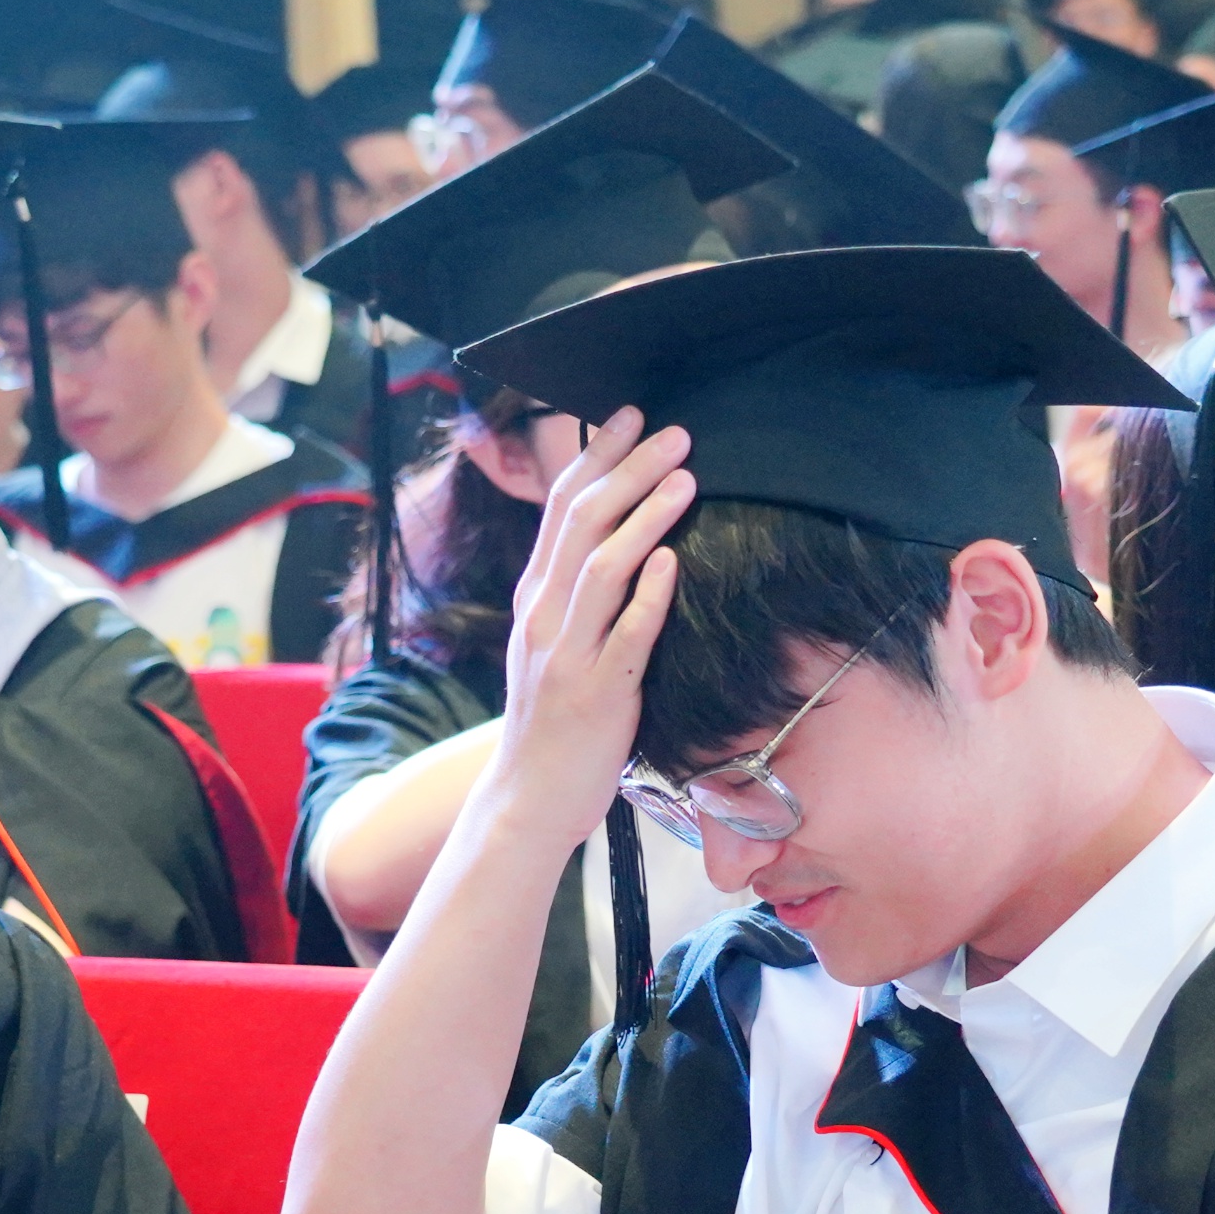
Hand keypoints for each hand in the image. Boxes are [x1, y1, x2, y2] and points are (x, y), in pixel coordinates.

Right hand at [490, 407, 693, 845]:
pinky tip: (673, 562)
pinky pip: (626, 635)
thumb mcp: (554, 643)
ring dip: (645, 516)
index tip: (630, 414)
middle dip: (629, 469)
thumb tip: (622, 538)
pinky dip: (649, 596)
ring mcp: (567, 654)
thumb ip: (578, 592)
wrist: (528, 798)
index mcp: (535, 597)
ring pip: (602, 567)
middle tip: (676, 432)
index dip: (595, 456)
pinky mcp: (596, 694)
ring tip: (686, 478)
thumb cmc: (554, 721)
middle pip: (582, 522)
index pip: (560, 508)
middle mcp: (544, 616)